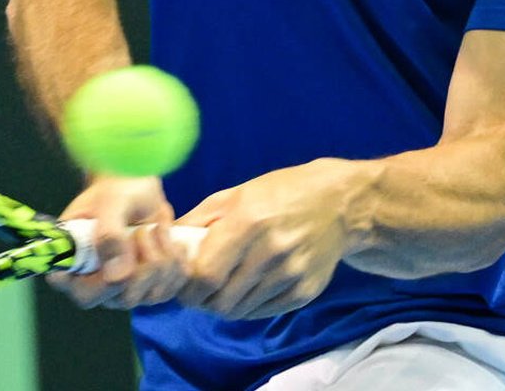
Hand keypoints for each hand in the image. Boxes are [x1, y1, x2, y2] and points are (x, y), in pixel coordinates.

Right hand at [48, 175, 191, 309]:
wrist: (141, 189)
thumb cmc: (118, 190)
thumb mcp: (112, 202)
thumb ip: (110, 233)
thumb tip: (117, 276)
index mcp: (75, 259)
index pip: (77, 290)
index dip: (96, 286)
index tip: (114, 266)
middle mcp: (97, 282)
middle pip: (123, 298)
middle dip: (142, 263)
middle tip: (143, 231)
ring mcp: (124, 288)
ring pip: (150, 296)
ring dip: (162, 258)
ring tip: (157, 229)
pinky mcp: (149, 286)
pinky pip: (171, 289)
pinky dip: (177, 262)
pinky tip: (171, 240)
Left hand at [175, 159, 351, 318]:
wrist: (337, 203)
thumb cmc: (279, 193)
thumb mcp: (236, 193)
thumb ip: (199, 219)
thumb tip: (167, 241)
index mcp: (248, 221)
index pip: (206, 274)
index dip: (187, 287)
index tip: (180, 286)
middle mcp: (271, 250)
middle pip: (221, 300)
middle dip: (201, 302)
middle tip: (196, 293)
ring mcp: (291, 273)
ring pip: (241, 311)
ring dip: (223, 306)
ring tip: (220, 290)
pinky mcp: (305, 291)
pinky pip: (264, 312)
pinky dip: (248, 307)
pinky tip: (246, 290)